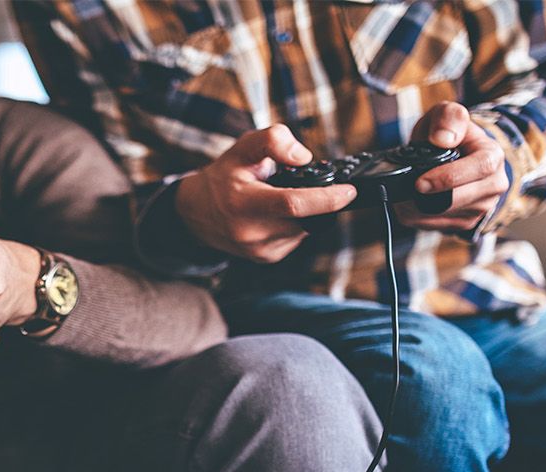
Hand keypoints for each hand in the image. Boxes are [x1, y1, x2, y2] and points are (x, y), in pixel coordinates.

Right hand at [174, 125, 356, 263]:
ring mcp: (260, 250)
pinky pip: (296, 237)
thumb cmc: (223, 178)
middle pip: (305, 217)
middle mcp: (252, 232)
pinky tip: (277, 213)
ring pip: (304, 228)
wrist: (196, 214)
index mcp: (244, 203)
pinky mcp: (267, 258)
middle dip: (317, 200)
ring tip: (280, 197)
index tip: (348, 191)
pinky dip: (296, 223)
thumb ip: (274, 141)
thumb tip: (304, 157)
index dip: (327, 199)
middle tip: (309, 184)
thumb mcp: (243, 148)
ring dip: (305, 211)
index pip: (294, 204)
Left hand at [396, 102, 508, 231]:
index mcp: (493, 156)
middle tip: (404, 190)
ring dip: (418, 208)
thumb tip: (442, 139)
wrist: (455, 153)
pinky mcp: (465, 222)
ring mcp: (481, 207)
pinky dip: (417, 217)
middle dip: (427, 198)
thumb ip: (448, 118)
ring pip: (445, 216)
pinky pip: (436, 226)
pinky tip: (410, 202)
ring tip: (404, 192)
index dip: (448, 177)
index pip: (479, 169)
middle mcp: (494, 185)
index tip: (420, 182)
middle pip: (460, 200)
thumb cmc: (451, 134)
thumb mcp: (448, 114)